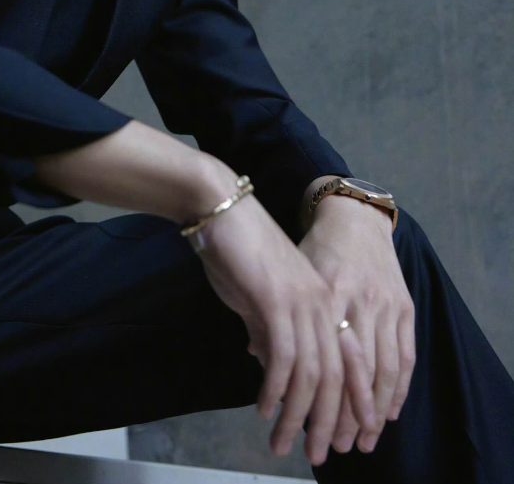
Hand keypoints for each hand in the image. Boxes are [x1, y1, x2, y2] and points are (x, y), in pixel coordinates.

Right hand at [192, 191, 376, 465]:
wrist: (222, 209)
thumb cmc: (238, 249)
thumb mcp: (261, 295)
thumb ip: (271, 328)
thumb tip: (269, 362)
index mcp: (326, 299)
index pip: (350, 362)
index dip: (350, 403)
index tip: (344, 437)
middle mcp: (323, 302)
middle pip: (337, 375)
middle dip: (327, 421)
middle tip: (316, 455)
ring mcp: (303, 301)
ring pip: (312, 373)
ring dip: (298, 416)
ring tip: (283, 443)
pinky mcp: (277, 300)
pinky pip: (284, 358)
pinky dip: (276, 390)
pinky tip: (264, 409)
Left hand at [298, 194, 415, 455]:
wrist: (351, 214)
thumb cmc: (315, 245)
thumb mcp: (286, 273)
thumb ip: (273, 312)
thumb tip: (256, 355)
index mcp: (322, 291)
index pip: (316, 355)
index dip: (307, 395)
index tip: (294, 424)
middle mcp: (356, 300)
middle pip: (350, 370)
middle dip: (340, 414)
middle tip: (328, 447)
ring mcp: (384, 303)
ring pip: (381, 368)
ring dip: (371, 411)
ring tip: (360, 440)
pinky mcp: (403, 305)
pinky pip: (405, 354)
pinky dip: (398, 387)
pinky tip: (387, 411)